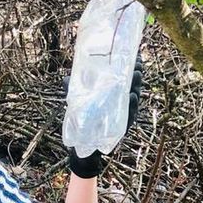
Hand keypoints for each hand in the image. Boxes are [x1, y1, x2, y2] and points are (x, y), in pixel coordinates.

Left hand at [68, 52, 144, 179]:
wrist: (83, 149)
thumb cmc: (83, 122)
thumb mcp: (77, 104)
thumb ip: (73, 91)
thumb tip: (65, 79)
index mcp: (114, 94)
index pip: (126, 77)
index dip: (132, 65)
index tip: (136, 54)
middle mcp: (122, 103)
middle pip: (133, 84)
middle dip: (137, 72)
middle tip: (137, 62)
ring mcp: (123, 114)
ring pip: (134, 97)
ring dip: (137, 85)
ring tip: (136, 74)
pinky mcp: (122, 126)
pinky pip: (130, 114)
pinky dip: (131, 105)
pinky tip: (132, 96)